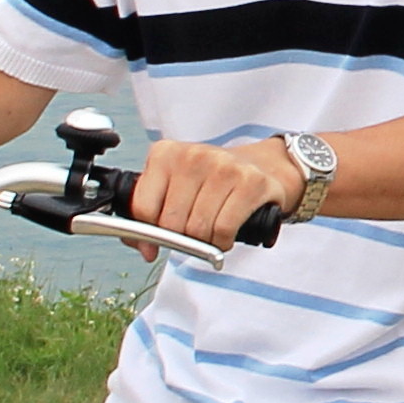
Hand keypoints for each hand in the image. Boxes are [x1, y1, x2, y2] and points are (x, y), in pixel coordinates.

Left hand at [127, 133, 302, 246]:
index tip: (158, 242)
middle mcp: (193, 155)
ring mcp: (224, 166)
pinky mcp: (250, 182)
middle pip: (171, 223)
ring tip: (211, 232)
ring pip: (198, 229)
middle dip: (181, 239)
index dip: (149, 235)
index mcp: (166, 153)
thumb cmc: (211, 182)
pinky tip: (225, 235)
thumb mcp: (174, 188)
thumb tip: (145, 248)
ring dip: (204, 243)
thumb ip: (150, 216)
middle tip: (192, 235)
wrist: (260, 166)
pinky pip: (224, 230)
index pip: (143, 208)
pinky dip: (223, 242)